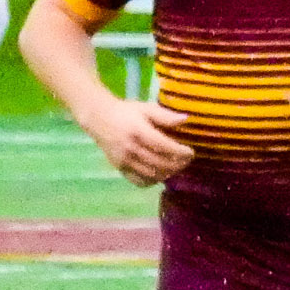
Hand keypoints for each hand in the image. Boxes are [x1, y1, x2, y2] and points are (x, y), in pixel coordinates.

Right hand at [76, 95, 192, 186]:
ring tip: (175, 167)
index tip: (191, 152)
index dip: (180, 152)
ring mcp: (124, 161)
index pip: (165, 147)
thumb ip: (165, 115)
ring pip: (151, 174)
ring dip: (167, 173)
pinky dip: (152, 181)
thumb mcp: (145, 108)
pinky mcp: (119, 168)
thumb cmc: (125, 112)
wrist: (99, 118)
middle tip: (186, 161)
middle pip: (160, 163)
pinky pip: (139, 181)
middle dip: (177, 164)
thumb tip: (186, 119)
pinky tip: (159, 174)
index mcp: (139, 131)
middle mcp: (131, 148)